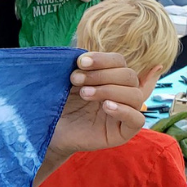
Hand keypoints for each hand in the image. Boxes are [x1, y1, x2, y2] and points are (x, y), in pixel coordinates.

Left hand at [40, 53, 144, 182]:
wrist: (48, 129)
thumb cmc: (59, 104)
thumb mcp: (69, 82)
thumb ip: (80, 68)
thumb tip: (82, 55)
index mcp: (110, 78)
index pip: (119, 61)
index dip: (102, 59)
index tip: (80, 62)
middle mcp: (121, 93)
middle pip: (128, 76)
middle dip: (101, 75)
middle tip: (75, 80)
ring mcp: (125, 113)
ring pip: (134, 95)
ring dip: (109, 90)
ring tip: (84, 94)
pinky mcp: (124, 132)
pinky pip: (137, 119)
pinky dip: (124, 110)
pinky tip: (106, 106)